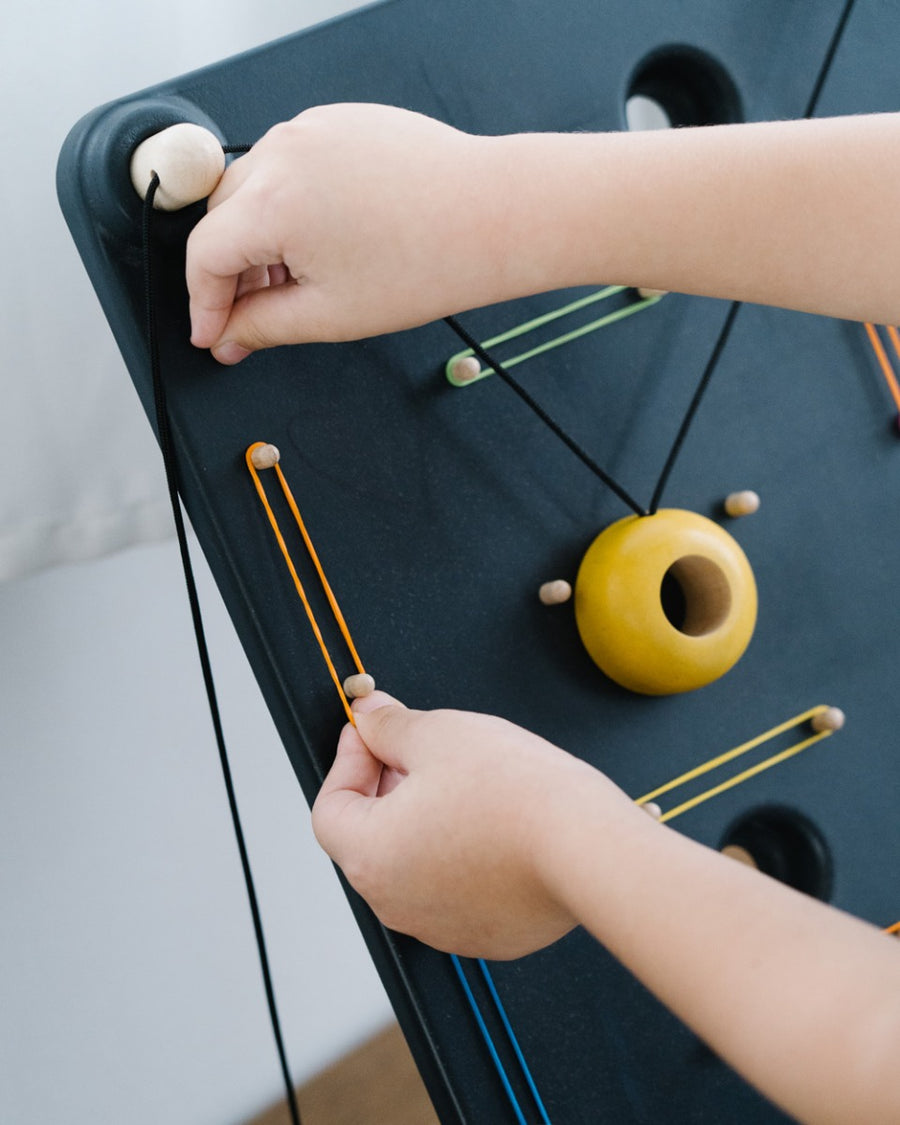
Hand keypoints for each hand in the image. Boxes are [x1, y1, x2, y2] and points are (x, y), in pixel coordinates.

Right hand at [186, 104, 517, 361]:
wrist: (494, 216)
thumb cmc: (428, 262)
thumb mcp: (331, 314)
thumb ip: (263, 327)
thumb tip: (228, 337)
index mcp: (272, 203)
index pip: (204, 255)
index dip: (203, 304)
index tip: (212, 334)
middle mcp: (283, 153)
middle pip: (221, 217)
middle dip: (229, 272)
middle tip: (252, 318)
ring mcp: (311, 129)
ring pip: (253, 188)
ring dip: (258, 237)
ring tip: (298, 281)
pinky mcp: (340, 121)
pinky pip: (291, 165)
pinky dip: (290, 204)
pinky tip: (324, 242)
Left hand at [311, 691, 624, 958]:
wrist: (589, 849)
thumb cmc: (515, 794)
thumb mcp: (437, 734)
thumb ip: (389, 726)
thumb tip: (368, 716)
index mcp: (370, 857)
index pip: (331, 807)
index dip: (348, 761)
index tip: (372, 734)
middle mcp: (396, 904)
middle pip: (371, 837)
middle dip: (387, 787)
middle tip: (417, 749)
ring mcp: (442, 926)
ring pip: (415, 864)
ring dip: (425, 822)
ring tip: (464, 782)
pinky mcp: (487, 935)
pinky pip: (457, 888)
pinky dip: (463, 854)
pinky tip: (495, 821)